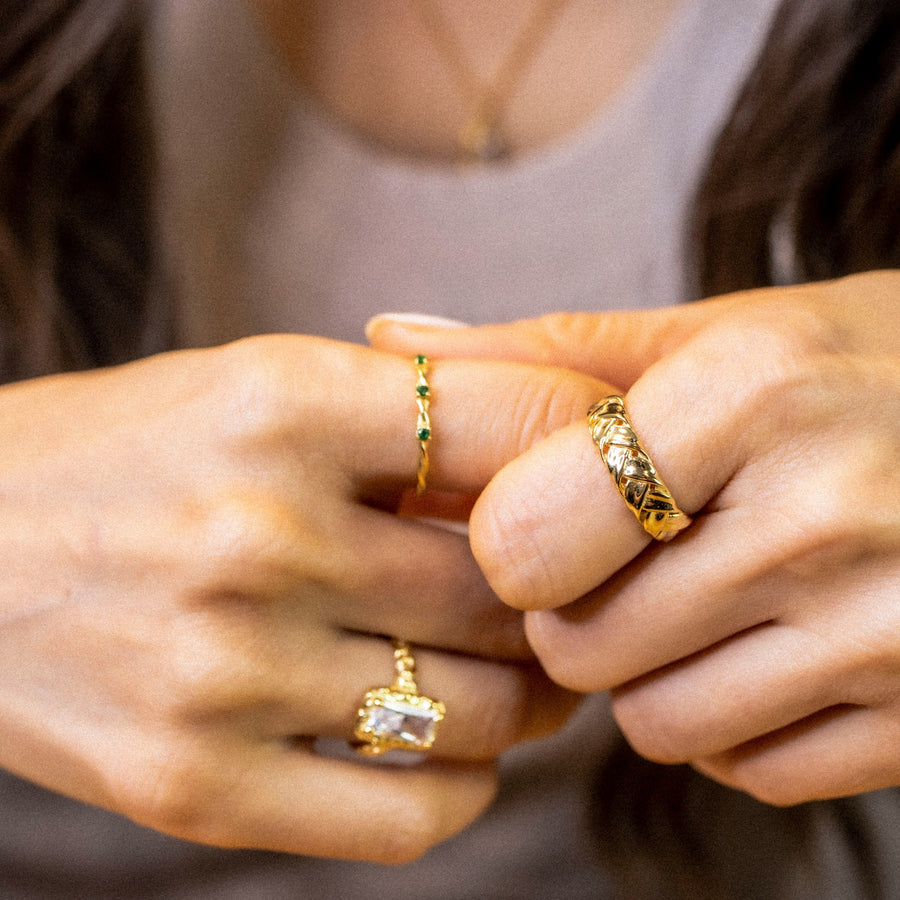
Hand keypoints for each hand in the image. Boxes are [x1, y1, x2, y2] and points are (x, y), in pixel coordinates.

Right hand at [0, 335, 602, 860]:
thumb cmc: (130, 457)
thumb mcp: (255, 391)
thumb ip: (400, 423)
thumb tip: (550, 471)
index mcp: (279, 406)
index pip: (509, 422)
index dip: (591, 447)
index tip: (617, 478)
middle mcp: (256, 535)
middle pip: (510, 585)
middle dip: (562, 592)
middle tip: (569, 592)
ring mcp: (223, 670)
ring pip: (485, 710)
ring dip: (528, 693)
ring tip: (511, 665)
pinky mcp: (194, 784)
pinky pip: (414, 812)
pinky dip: (466, 781)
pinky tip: (445, 740)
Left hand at [369, 270, 899, 804]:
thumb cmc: (853, 369)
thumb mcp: (715, 333)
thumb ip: (546, 351)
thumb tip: (392, 337)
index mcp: (752, 392)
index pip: (526, 535)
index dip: (510, 539)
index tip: (541, 516)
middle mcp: (825, 514)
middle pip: (577, 644)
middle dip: (575, 610)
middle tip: (627, 558)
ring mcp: (887, 630)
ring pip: (654, 722)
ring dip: (649, 672)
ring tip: (703, 598)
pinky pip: (748, 766)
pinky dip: (731, 719)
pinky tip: (767, 645)